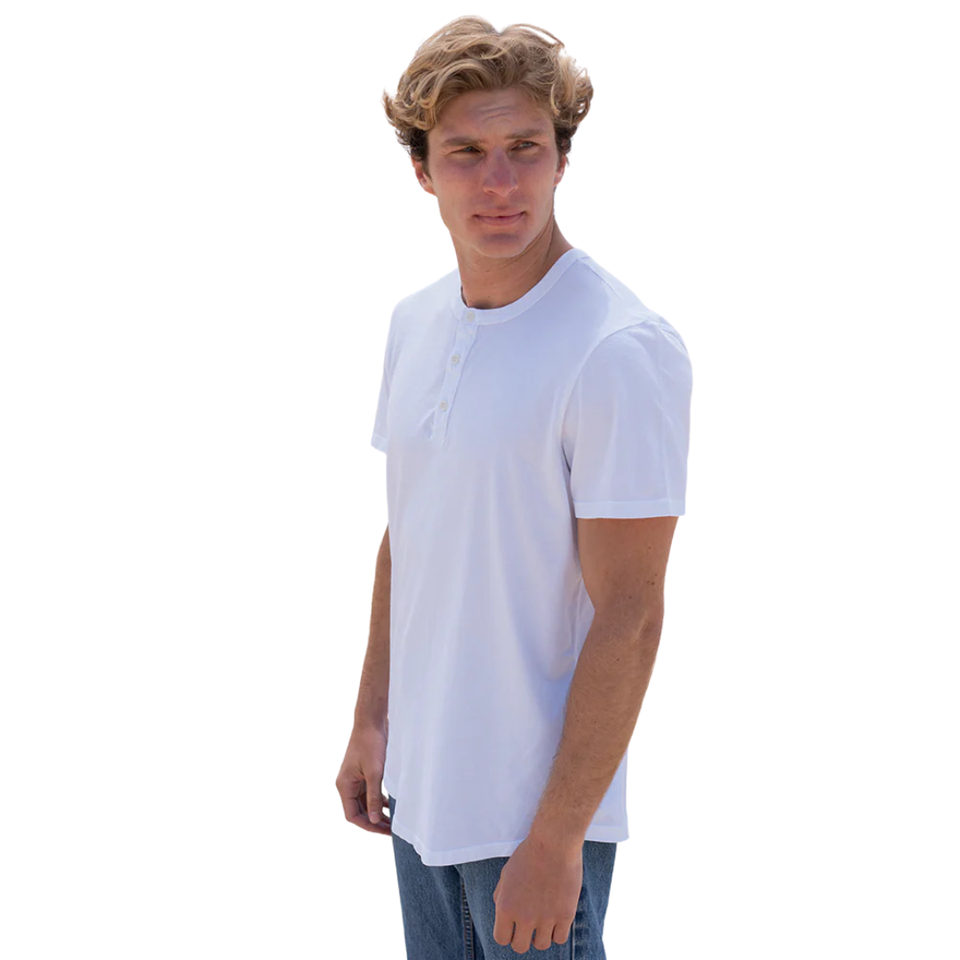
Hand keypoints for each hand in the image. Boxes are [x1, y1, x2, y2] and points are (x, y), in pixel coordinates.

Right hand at [335, 721, 391, 834]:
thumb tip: (374, 820)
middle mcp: (347, 784)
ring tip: (392, 822)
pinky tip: (391, 805)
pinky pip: (369, 792)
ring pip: (365, 803)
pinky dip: (378, 800)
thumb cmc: (371, 743)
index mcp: (344, 785)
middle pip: (358, 811)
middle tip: (391, 830)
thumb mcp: (375, 772)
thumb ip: (373, 797)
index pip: (352, 815)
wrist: (372, 720)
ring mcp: (355, 778)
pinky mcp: (363, 773)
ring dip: (377, 812)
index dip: (367, 825)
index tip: (383, 832)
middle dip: (374, 821)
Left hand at [492, 833, 582, 952]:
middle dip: (523, 937)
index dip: (507, 933)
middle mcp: (524, 917)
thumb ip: (501, 897)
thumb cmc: (528, 854)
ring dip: (541, 935)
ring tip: (544, 919)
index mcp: (505, 907)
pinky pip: (560, 939)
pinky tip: (557, 918)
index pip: (501, 939)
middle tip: (529, 925)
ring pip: (541, 945)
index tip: (513, 926)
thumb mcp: (506, 874)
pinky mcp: (565, 915)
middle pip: (520, 947)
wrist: (553, 842)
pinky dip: (558, 932)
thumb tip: (503, 917)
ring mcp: (545, 918)